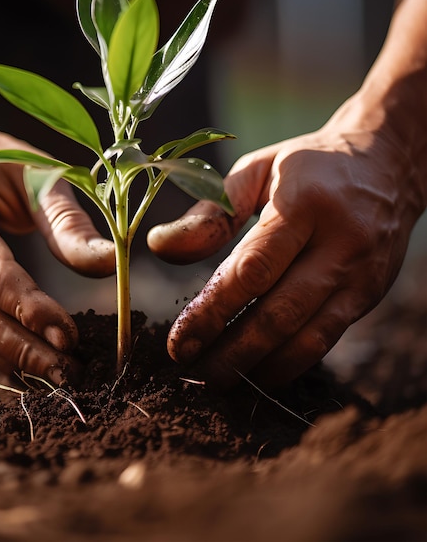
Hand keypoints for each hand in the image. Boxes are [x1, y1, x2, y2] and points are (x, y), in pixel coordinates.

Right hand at [0, 122, 114, 383]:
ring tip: (63, 378)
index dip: (29, 309)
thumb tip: (110, 263)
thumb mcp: (35, 173)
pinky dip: (3, 358)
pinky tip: (37, 372)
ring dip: (15, 362)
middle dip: (24, 350)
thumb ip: (68, 220)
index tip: (70, 335)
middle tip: (71, 372)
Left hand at [148, 94, 424, 389]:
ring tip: (219, 381)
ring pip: (307, 337)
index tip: (178, 342)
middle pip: (279, 313)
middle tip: (193, 373)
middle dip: (232, 351)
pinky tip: (259, 371)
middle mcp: (340, 244)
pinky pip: (327, 339)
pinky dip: (290, 362)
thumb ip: (210, 211)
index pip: (252, 270)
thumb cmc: (307, 167)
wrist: (388, 165)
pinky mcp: (370, 295)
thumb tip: (160, 246)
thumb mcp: (256, 170)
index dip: (212, 311)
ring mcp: (361, 274)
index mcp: (304, 205)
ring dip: (259, 367)